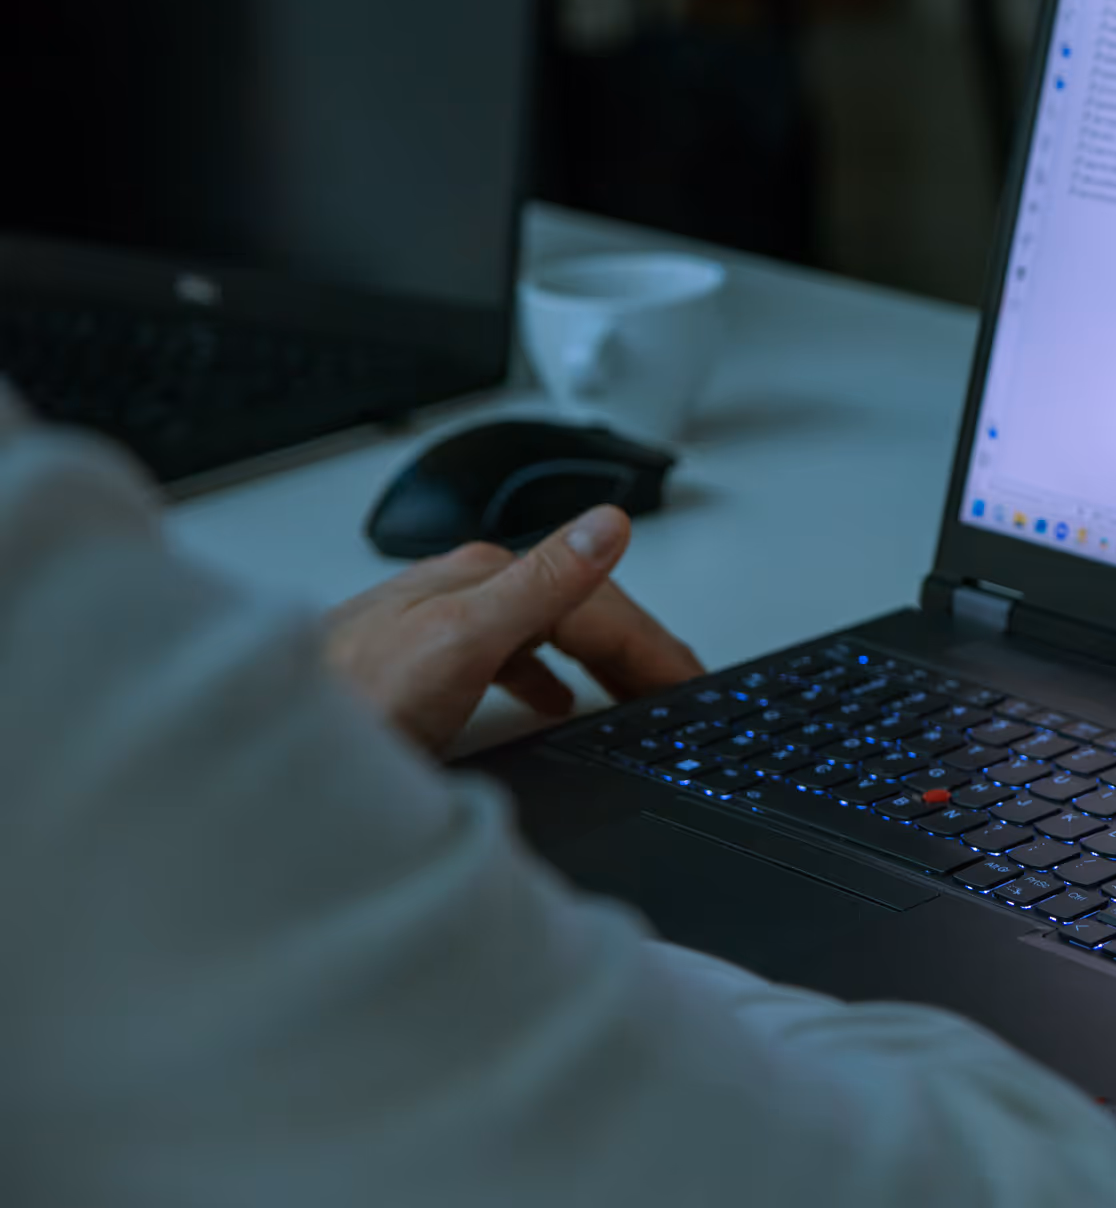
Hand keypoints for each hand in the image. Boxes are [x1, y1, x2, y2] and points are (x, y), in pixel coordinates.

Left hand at [324, 508, 703, 754]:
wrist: (258, 758)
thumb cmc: (349, 709)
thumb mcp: (461, 644)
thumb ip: (542, 583)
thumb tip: (608, 523)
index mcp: (481, 579)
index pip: (598, 604)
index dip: (653, 646)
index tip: (692, 683)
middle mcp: (461, 593)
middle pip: (575, 611)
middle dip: (635, 646)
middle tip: (683, 689)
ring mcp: (438, 627)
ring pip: (544, 632)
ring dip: (597, 658)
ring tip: (635, 693)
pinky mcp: (418, 666)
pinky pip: (510, 659)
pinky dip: (549, 676)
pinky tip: (549, 702)